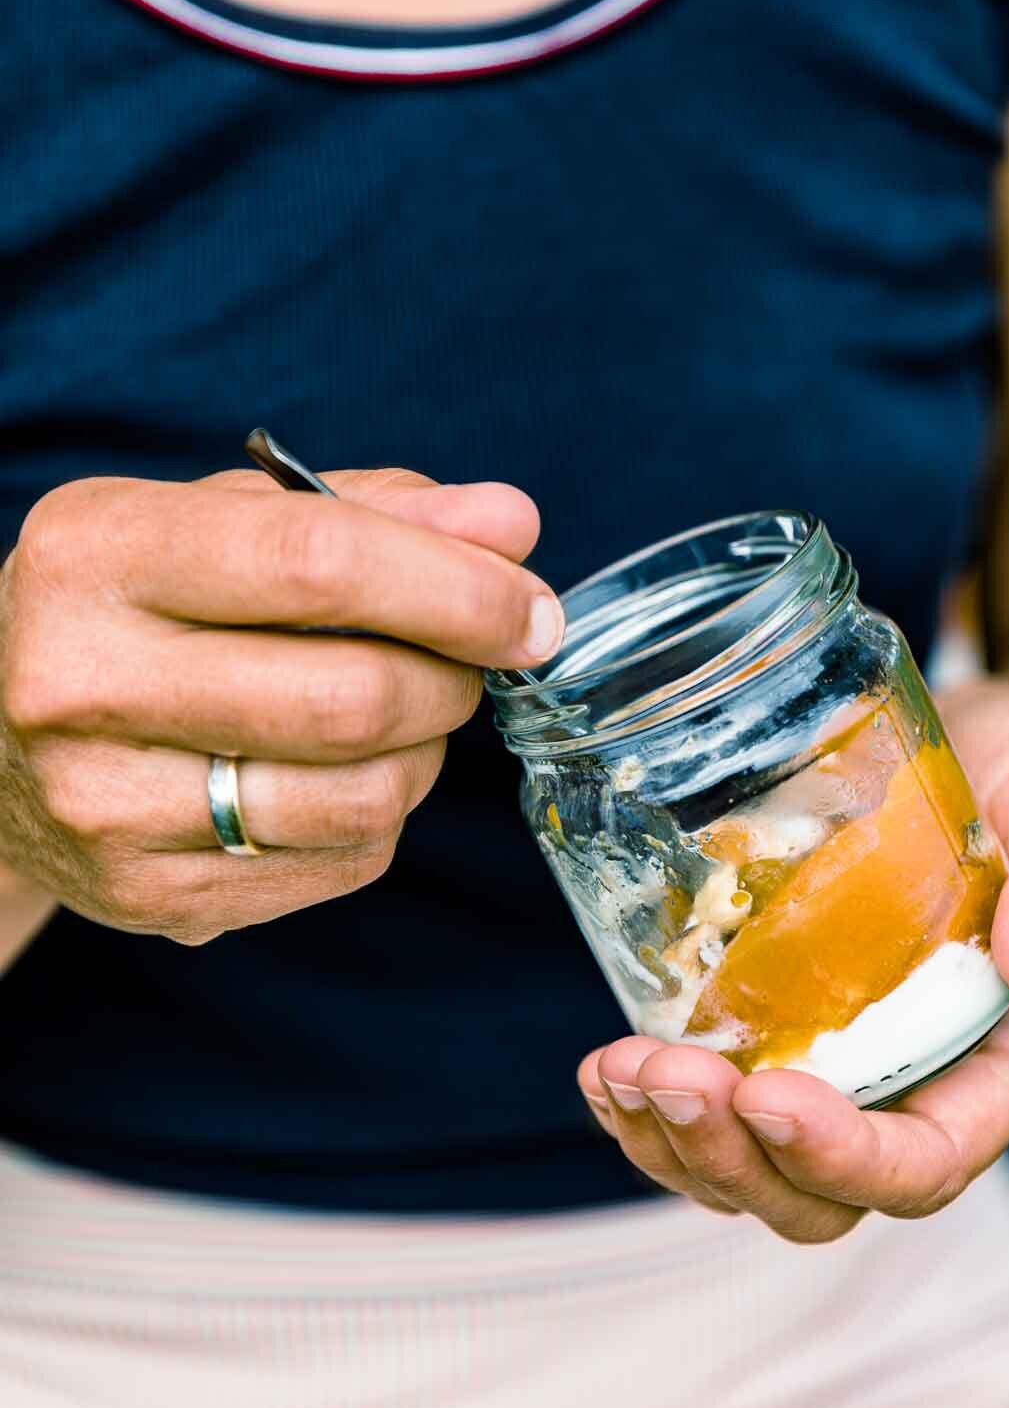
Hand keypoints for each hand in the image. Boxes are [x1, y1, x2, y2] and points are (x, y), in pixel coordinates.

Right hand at [0, 467, 562, 943]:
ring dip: (425, 754)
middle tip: (466, 661)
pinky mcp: (146, 896)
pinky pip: (340, 863)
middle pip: (352, 697)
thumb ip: (377, 511)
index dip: (457, 590)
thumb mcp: (227, 519)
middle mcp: (79, 681)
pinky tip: (339, 774)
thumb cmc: (141, 603)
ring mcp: (103, 804)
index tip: (531, 609)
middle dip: (451, 677)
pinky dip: (380, 816)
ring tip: (400, 714)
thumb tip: (513, 526)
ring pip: (359, 796)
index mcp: (99, 554)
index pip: (319, 564)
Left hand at [578, 674, 1008, 1241]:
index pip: (926, 1161)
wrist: (1000, 749)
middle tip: (661, 1072)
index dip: (842, 1155)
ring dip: (676, 1142)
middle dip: (731, 1156)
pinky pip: (721, 1113)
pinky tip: (606, 1064)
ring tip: (614, 1071)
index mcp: (1006, 1067)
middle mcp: (924, 1092)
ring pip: (756, 1172)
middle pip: (823, 1199)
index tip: (765, 1095)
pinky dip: (657, 1108)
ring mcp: (851, 1073)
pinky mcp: (790, 1032)